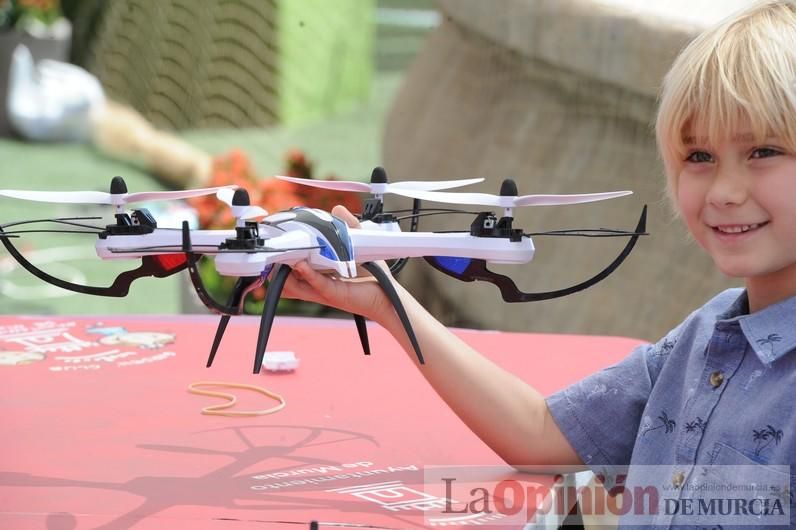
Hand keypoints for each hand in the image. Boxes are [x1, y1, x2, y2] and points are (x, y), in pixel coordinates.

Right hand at [281, 205, 394, 323]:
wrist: (387, 295)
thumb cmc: (372, 275)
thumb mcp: (357, 245)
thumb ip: (348, 226)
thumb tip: (337, 209)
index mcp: (319, 272)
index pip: (293, 266)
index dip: (282, 257)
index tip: (276, 242)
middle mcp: (317, 282)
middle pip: (287, 277)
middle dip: (276, 266)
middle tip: (272, 250)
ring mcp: (322, 290)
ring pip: (295, 284)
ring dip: (286, 271)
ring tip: (280, 257)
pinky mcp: (332, 294)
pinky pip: (316, 284)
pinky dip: (307, 274)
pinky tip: (301, 265)